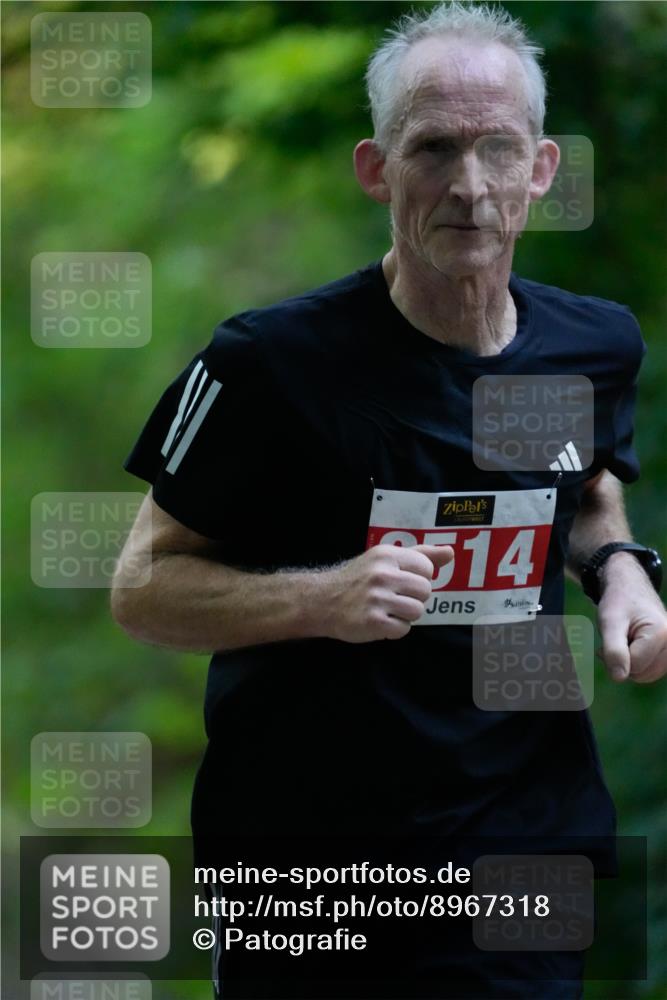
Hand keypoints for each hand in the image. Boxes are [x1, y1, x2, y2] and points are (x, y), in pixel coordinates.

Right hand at [320, 543, 453, 642]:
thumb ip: (420, 555)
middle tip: (394, 598)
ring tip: (388, 610)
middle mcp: (382, 575)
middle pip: (425, 590)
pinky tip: (381, 621)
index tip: (401, 582)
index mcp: (387, 556)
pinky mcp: (373, 621)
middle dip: (414, 597)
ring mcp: (377, 599)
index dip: (418, 578)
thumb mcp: (384, 559)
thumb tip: (450, 553)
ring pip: (417, 611)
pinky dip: (395, 629)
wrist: (323, 601)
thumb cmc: (358, 579)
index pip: (426, 568)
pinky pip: (403, 629)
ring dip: (406, 615)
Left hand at [597, 551, 666, 682]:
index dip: (616, 655)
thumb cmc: (618, 602)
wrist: (629, 587)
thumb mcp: (609, 623)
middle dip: (623, 661)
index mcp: (662, 633)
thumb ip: (614, 650)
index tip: (612, 635)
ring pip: (646, 674)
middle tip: (616, 638)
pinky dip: (636, 662)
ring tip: (624, 640)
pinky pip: (649, 670)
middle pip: (642, 673)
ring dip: (629, 662)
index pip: (634, 666)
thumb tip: (619, 678)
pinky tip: (631, 644)